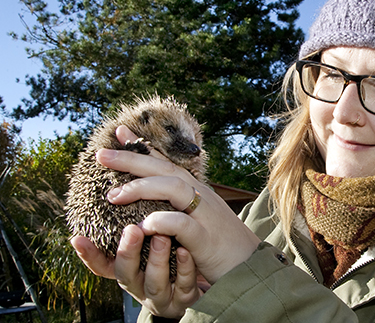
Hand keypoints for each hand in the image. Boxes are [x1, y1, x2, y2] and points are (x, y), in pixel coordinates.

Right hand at [70, 227, 203, 317]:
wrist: (202, 286)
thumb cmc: (169, 262)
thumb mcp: (149, 247)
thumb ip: (136, 228)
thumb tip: (114, 192)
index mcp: (129, 272)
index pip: (103, 266)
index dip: (89, 255)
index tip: (78, 238)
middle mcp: (141, 285)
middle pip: (127, 274)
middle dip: (127, 252)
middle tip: (132, 229)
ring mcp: (164, 294)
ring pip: (155, 282)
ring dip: (157, 259)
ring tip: (162, 236)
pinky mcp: (186, 297)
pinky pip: (184, 285)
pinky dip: (184, 268)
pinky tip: (186, 251)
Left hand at [88, 125, 260, 316]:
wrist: (250, 266)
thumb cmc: (220, 245)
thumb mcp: (198, 220)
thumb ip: (178, 208)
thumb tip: (151, 202)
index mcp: (197, 191)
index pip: (167, 162)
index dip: (143, 147)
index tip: (119, 131)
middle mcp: (201, 196)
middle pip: (165, 169)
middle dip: (132, 159)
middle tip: (101, 154)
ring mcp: (205, 215)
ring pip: (174, 188)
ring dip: (142, 188)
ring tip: (113, 195)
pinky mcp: (206, 238)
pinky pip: (182, 224)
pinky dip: (162, 221)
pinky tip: (144, 224)